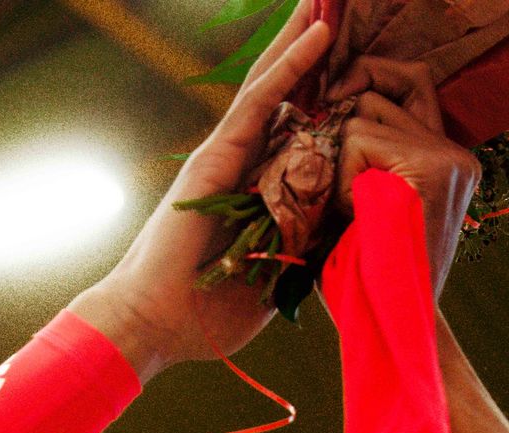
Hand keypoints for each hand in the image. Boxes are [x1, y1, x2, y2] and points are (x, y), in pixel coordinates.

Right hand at [68, 0, 333, 377]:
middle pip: (284, 94)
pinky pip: (262, 101)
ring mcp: (227, 154)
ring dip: (306, 38)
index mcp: (255, 194)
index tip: (353, 65)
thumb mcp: (274, 284)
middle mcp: (241, 164)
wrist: (155, 324)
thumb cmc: (205, 317)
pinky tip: (319, 34)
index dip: (321, 95)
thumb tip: (345, 240)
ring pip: (275, 82)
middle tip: (341, 5)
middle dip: (312, 51)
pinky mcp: (218, 155)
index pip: (295, 133)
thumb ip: (304, 255)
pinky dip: (292, 66)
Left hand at [328, 56, 479, 300]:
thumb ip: (359, 160)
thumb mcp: (365, 212)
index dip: (360, 99)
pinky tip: (352, 217)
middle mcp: (456, 153)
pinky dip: (341, 177)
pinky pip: (358, 138)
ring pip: (363, 112)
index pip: (406, 85)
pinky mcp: (430, 167)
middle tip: (334, 183)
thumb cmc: (370, 287)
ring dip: (340, 161)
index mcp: (447, 161)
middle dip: (343, 125)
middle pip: (381, 88)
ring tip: (349, 213)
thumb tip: (325, 110)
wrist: (394, 335)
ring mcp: (448, 157)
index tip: (333, 130)